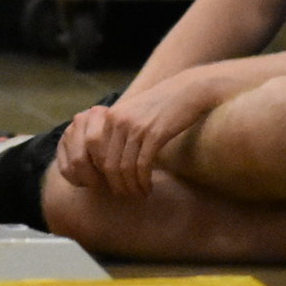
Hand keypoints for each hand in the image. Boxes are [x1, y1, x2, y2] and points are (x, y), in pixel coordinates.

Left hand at [55, 72, 222, 198]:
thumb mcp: (134, 113)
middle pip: (108, 165)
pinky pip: (142, 166)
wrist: (189, 90)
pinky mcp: (155, 134)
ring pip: (124, 169)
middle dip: (116, 185)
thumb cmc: (162, 105)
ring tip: (139, 194)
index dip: (103, 175)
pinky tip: (148, 188)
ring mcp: (136, 127)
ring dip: (131, 187)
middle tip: (126, 195)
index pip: (96, 155)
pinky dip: (143, 181)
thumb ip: (120, 131)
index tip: (115, 184)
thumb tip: (110, 162)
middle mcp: (118, 121)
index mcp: (110, 117)